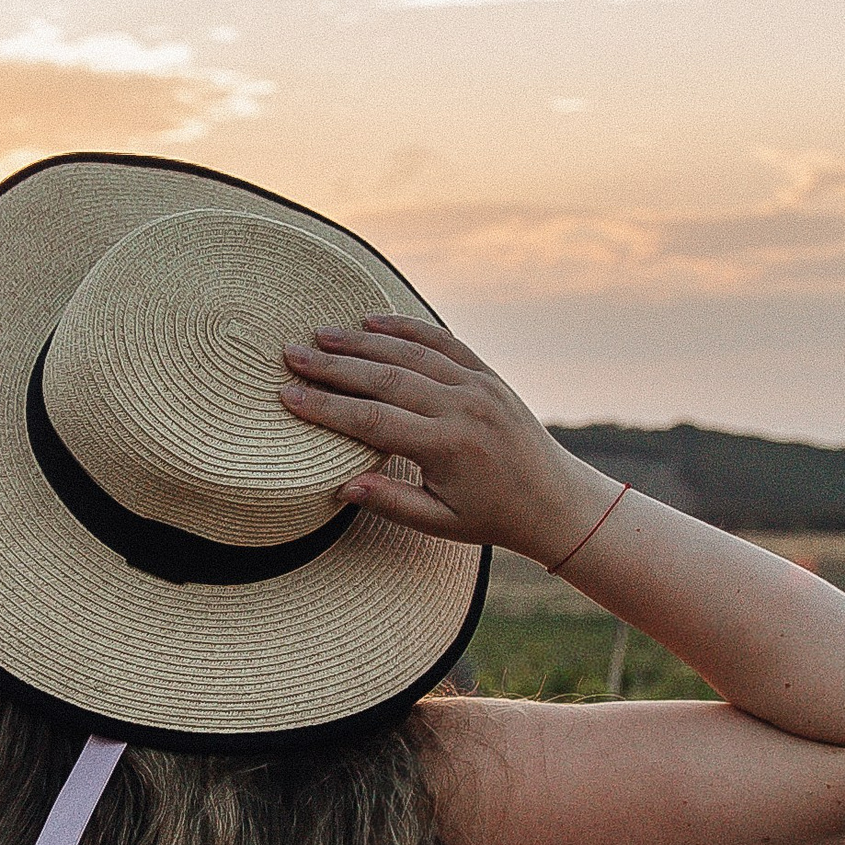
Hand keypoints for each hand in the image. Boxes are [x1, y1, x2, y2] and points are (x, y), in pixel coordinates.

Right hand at [280, 315, 622, 565]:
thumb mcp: (441, 524)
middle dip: (333, 365)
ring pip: (410, 353)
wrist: (556, 500)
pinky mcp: (488, 374)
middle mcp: (462, 408)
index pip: (372, 420)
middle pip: (384, 378)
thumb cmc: (493, 518)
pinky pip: (442, 341)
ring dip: (361, 341)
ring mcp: (478, 385)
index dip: (326, 407)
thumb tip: (341, 487)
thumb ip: (392, 503)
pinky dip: (407, 328)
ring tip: (320, 334)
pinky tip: (372, 320)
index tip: (288, 395)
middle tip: (292, 354)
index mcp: (447, 448)